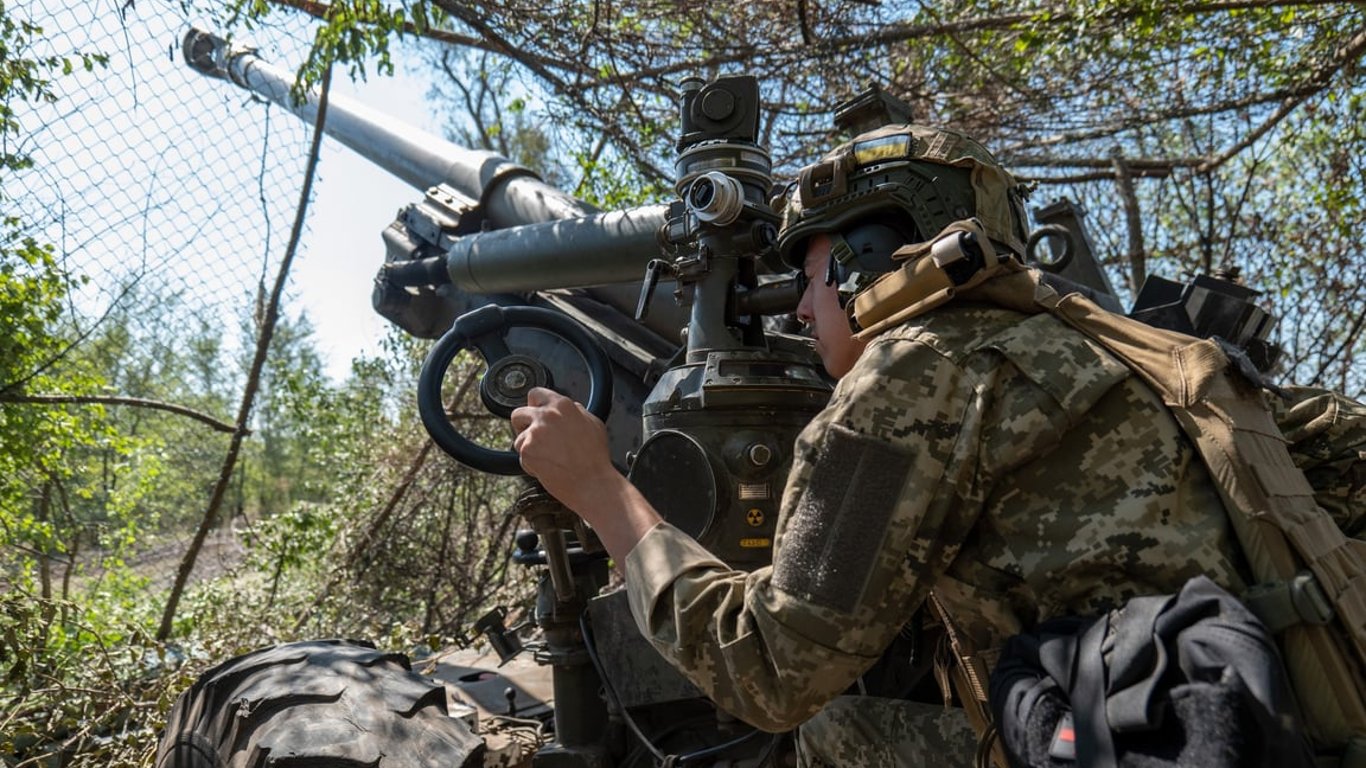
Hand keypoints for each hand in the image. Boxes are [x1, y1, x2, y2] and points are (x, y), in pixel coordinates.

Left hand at [511, 387, 614, 514]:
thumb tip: (570, 408)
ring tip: (548, 457)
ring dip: (528, 448)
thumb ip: (577, 411)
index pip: (536, 394)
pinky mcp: (527, 450)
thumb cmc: (595, 457)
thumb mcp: (594, 424)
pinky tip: (548, 467)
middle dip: (523, 426)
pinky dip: (531, 464)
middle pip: (518, 414)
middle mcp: (546, 415)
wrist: (592, 482)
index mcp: (563, 405)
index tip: (536, 414)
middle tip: (536, 438)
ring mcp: (535, 433)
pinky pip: (522, 456)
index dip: (534, 406)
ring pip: (519, 438)